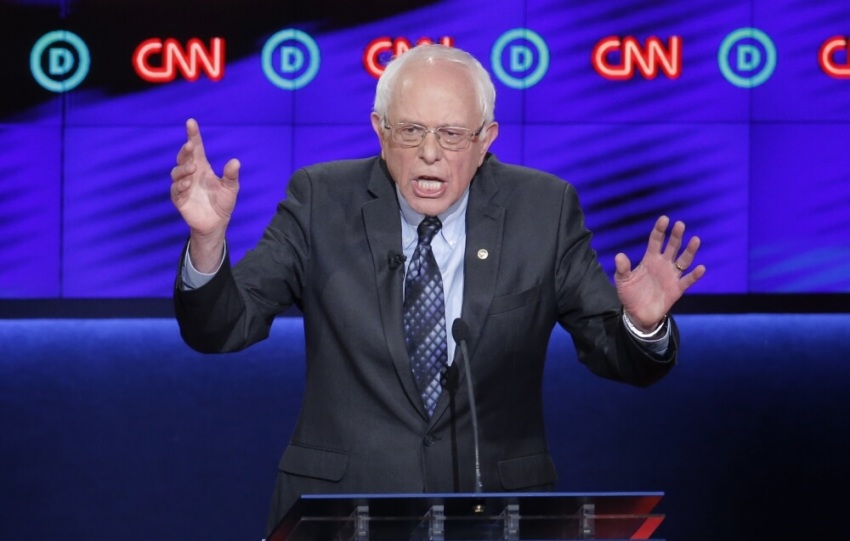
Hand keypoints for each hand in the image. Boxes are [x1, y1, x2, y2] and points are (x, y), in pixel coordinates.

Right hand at [170, 118, 239, 270]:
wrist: (216, 224)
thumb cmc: (222, 203)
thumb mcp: (231, 188)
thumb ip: (231, 176)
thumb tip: (235, 161)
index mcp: (202, 167)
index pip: (197, 148)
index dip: (193, 135)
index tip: (191, 122)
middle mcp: (191, 174)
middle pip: (184, 158)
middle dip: (185, 151)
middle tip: (191, 146)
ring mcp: (183, 186)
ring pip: (176, 173)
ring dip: (183, 169)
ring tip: (192, 169)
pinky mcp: (179, 199)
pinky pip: (175, 190)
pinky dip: (180, 186)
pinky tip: (187, 184)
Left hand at [614, 216, 705, 330]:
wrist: (638, 314)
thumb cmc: (630, 294)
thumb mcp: (623, 281)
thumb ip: (622, 269)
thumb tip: (619, 255)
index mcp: (650, 259)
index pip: (656, 241)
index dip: (660, 230)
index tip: (664, 219)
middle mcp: (663, 264)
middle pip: (672, 247)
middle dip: (676, 236)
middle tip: (680, 224)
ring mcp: (671, 276)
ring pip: (683, 261)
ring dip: (689, 251)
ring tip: (695, 240)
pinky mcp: (677, 289)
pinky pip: (688, 280)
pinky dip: (695, 275)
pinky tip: (700, 268)